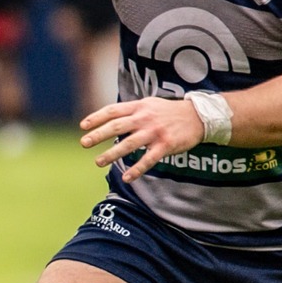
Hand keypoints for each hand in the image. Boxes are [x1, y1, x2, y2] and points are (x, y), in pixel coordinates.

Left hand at [78, 95, 205, 179]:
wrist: (198, 116)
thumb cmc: (169, 112)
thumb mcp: (149, 104)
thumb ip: (131, 111)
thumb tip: (109, 119)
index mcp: (139, 107)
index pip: (113, 111)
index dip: (97, 117)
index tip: (83, 126)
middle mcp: (145, 118)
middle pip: (117, 126)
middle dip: (98, 135)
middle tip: (84, 143)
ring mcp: (155, 132)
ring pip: (129, 144)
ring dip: (112, 154)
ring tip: (98, 162)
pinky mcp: (166, 145)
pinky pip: (148, 160)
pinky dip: (137, 169)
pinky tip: (126, 177)